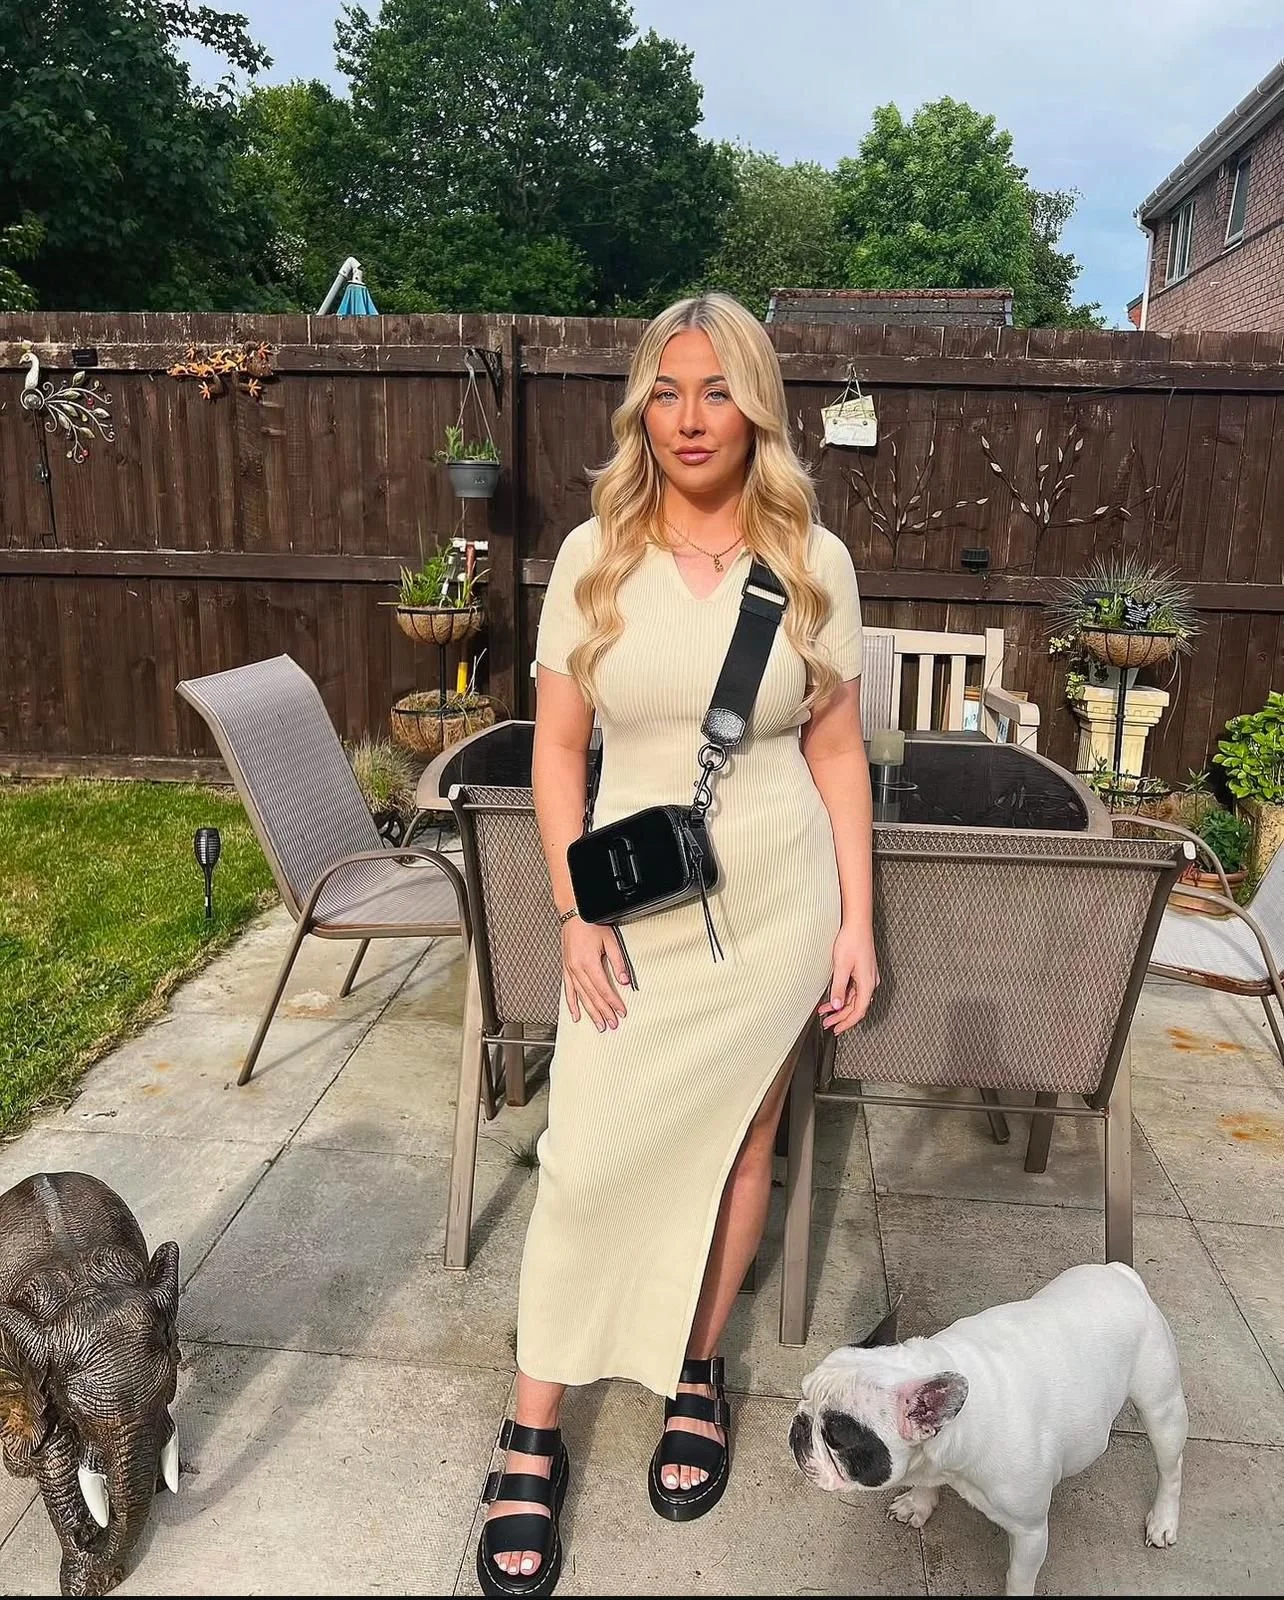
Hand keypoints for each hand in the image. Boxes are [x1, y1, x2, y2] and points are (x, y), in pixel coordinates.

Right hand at [562, 917, 630, 1031]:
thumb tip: (624, 980)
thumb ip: (618, 962)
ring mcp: (570, 969)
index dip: (613, 1002)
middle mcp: (577, 968)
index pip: (603, 989)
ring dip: (590, 1012)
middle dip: (603, 1012)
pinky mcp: (566, 968)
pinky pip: (568, 990)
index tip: (621, 1012)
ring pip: (581, 997)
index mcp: (589, 962)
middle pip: (592, 996)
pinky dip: (572, 1004)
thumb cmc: (591, 923)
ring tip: (598, 1025)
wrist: (573, 912)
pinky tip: (576, 1015)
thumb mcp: (610, 940)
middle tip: (611, 1025)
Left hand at [818, 921, 877, 1034]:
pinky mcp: (863, 971)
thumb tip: (836, 1006)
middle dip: (841, 1017)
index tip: (835, 1029)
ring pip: (854, 998)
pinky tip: (832, 998)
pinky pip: (854, 989)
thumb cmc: (851, 941)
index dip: (847, 1022)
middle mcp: (870, 982)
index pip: (859, 1011)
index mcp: (867, 984)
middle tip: (827, 1024)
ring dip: (840, 1006)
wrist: (858, 924)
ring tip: (824, 1012)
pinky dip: (843, 995)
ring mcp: (867, 977)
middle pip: (857, 1007)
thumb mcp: (841, 967)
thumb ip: (838, 988)